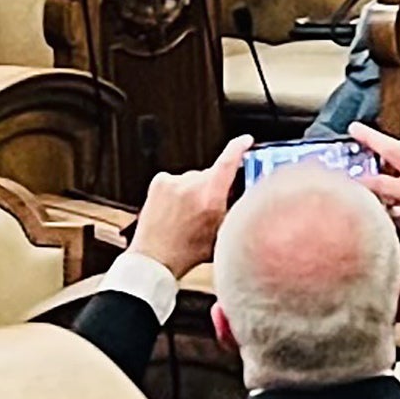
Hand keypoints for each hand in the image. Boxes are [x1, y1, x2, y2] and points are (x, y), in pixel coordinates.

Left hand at [129, 135, 248, 280]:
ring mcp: (174, 182)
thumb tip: (245, 195)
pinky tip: (175, 208)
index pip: (228, 162)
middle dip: (214, 186)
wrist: (154, 257)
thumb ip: (234, 211)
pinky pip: (176, 180)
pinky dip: (178, 190)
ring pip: (193, 178)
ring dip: (194, 190)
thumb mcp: (222, 233)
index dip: (239, 147)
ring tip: (187, 213)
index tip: (245, 141)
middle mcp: (191, 186)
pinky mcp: (159, 182)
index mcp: (210, 198)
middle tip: (209, 207)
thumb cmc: (186, 252)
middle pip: (211, 174)